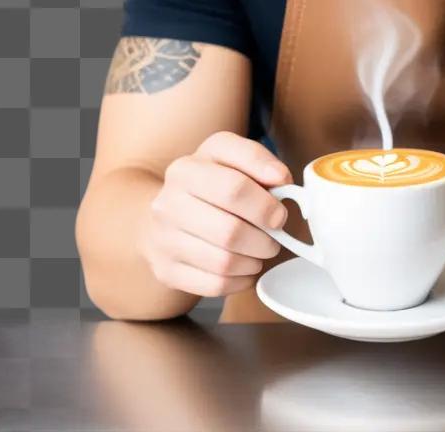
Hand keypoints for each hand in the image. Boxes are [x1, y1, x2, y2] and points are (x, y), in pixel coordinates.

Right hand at [141, 131, 293, 298]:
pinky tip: (245, 267)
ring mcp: (163, 238)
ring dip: (254, 259)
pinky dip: (240, 279)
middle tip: (276, 235)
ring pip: (224, 261)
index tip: (281, 213)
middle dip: (264, 237)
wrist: (168, 213)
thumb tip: (281, 180)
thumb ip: (260, 162)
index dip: (266, 205)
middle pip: (230, 230)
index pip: (235, 188)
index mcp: (188, 168)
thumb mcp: (232, 159)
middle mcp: (169, 202)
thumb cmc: (212, 183)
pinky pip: (215, 284)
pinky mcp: (166, 270)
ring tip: (261, 249)